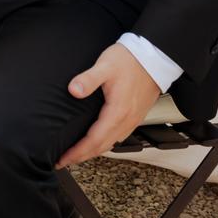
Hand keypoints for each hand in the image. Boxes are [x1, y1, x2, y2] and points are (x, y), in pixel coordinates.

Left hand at [56, 42, 161, 168]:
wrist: (154, 57)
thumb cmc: (130, 60)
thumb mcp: (105, 65)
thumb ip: (88, 79)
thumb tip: (73, 90)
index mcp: (118, 111)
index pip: (94, 140)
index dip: (77, 152)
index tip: (63, 159)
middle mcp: (127, 120)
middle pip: (102, 147)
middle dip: (82, 157)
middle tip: (65, 161)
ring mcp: (133, 119)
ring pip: (111, 144)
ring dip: (94, 152)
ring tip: (77, 154)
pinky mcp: (136, 116)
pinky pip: (119, 137)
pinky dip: (105, 144)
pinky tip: (98, 141)